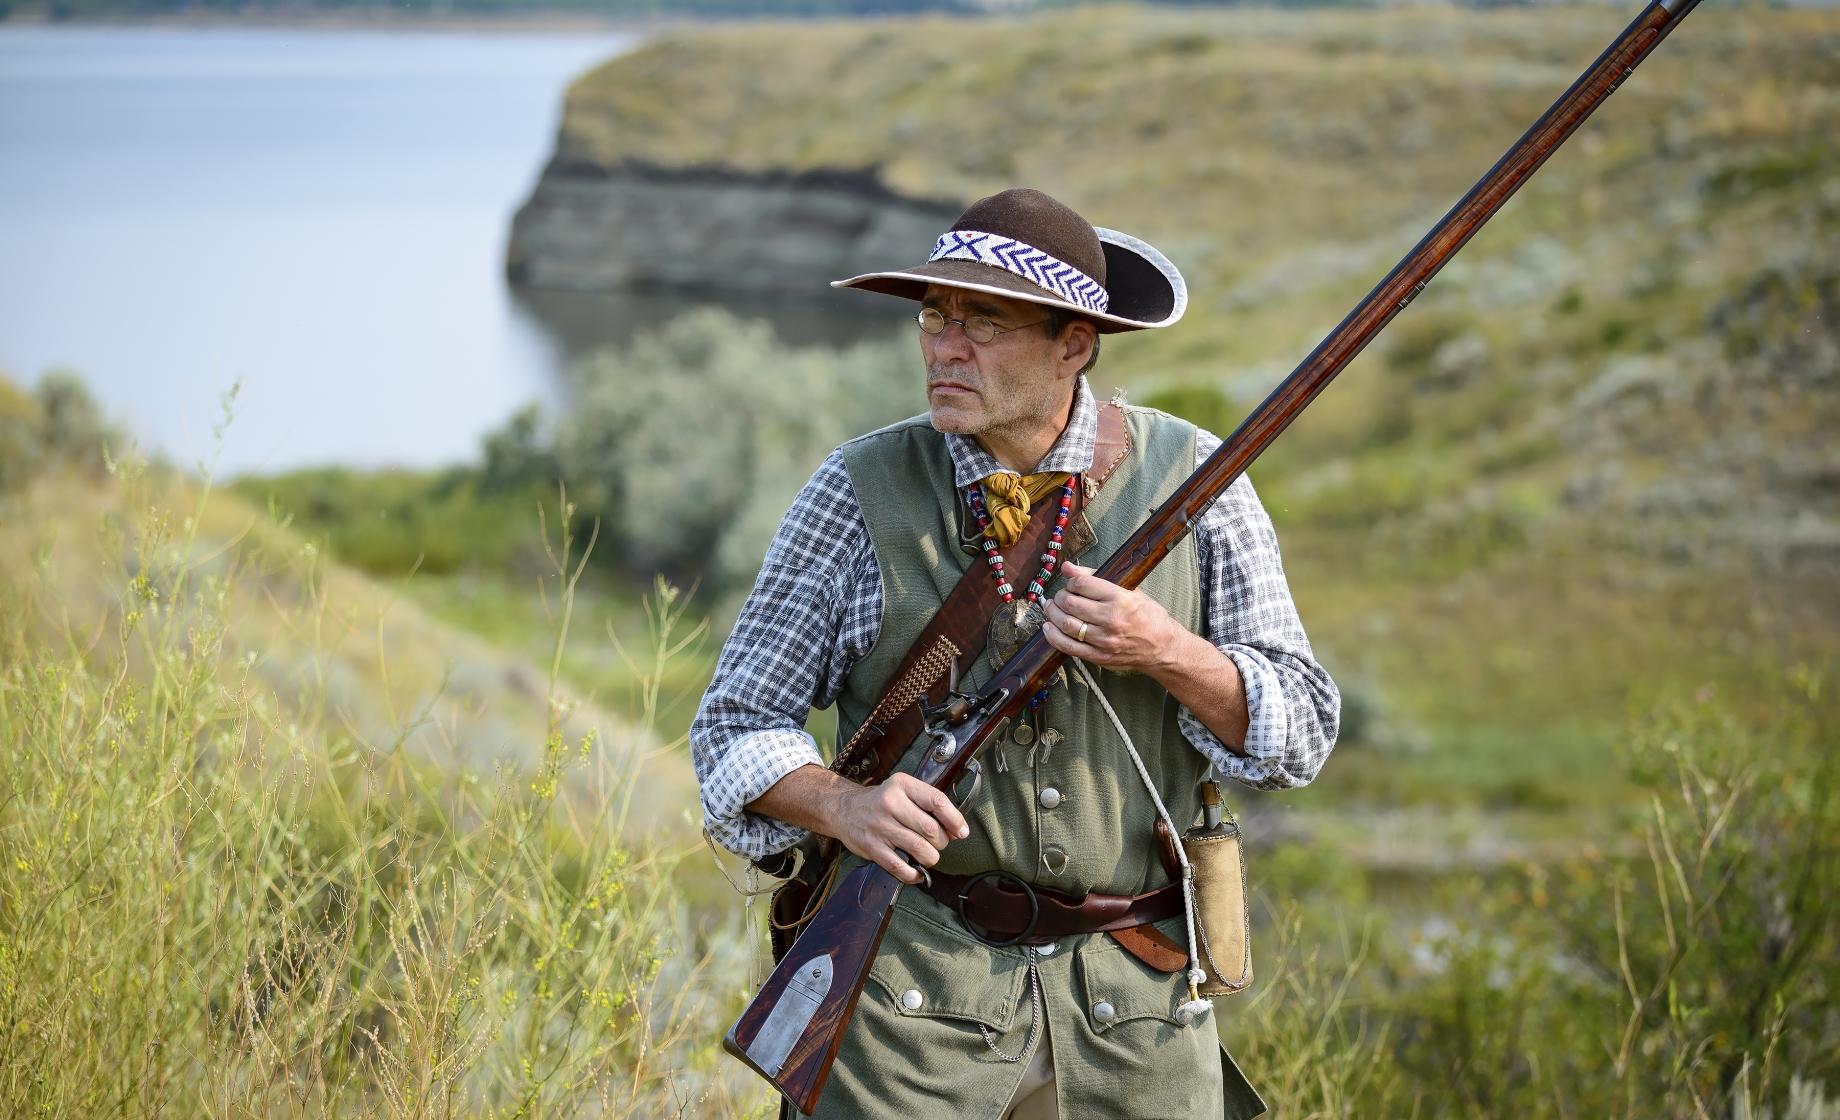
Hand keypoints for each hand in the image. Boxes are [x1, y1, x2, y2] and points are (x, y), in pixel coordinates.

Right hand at [830, 772, 969, 883]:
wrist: (844, 809)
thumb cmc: (881, 801)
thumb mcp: (903, 791)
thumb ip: (929, 806)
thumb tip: (957, 831)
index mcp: (902, 785)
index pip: (937, 801)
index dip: (954, 820)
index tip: (961, 832)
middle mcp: (890, 803)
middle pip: (931, 829)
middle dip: (941, 842)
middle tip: (937, 843)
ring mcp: (880, 826)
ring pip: (920, 849)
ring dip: (930, 858)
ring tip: (927, 856)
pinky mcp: (871, 847)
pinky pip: (900, 867)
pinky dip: (914, 874)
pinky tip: (916, 872)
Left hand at [1042, 562, 1182, 674]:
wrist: (1162, 647)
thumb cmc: (1148, 616)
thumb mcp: (1129, 590)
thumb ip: (1095, 578)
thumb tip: (1067, 567)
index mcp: (1120, 599)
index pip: (1082, 585)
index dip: (1071, 581)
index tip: (1072, 583)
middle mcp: (1111, 619)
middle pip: (1070, 603)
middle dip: (1060, 596)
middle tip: (1061, 595)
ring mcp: (1103, 640)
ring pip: (1065, 624)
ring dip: (1053, 613)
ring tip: (1052, 608)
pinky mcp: (1098, 656)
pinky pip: (1067, 646)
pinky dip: (1053, 635)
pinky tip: (1049, 627)